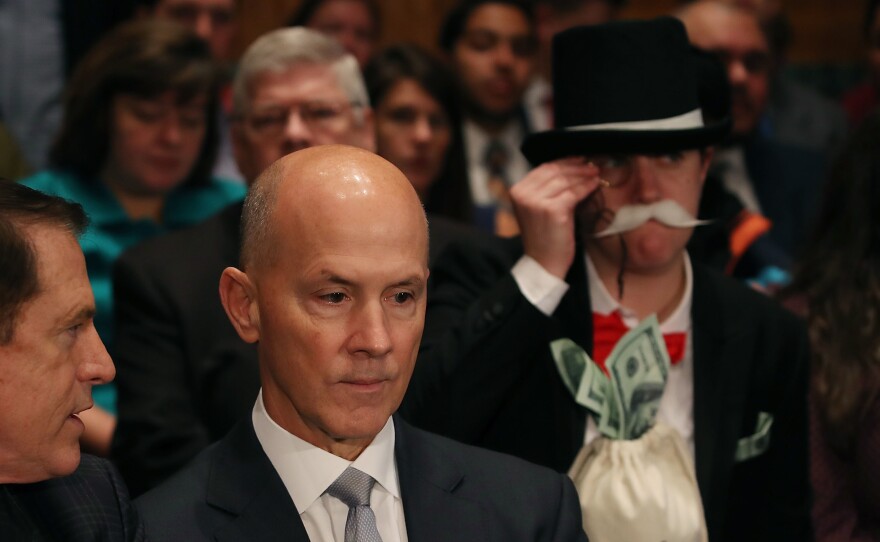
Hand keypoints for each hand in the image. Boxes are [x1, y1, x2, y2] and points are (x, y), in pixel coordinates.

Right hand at [510, 158, 600, 278]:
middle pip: (555, 171)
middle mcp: (523, 194)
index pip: (544, 168)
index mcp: (517, 191)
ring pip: (566, 180)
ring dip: (584, 175)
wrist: (543, 264)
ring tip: (596, 173)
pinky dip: (587, 187)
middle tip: (592, 165)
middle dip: (577, 167)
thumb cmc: (544, 238)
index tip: (580, 160)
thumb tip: (571, 168)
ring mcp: (536, 201)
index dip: (565, 162)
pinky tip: (595, 184)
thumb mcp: (539, 208)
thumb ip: (547, 189)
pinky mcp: (552, 210)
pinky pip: (574, 192)